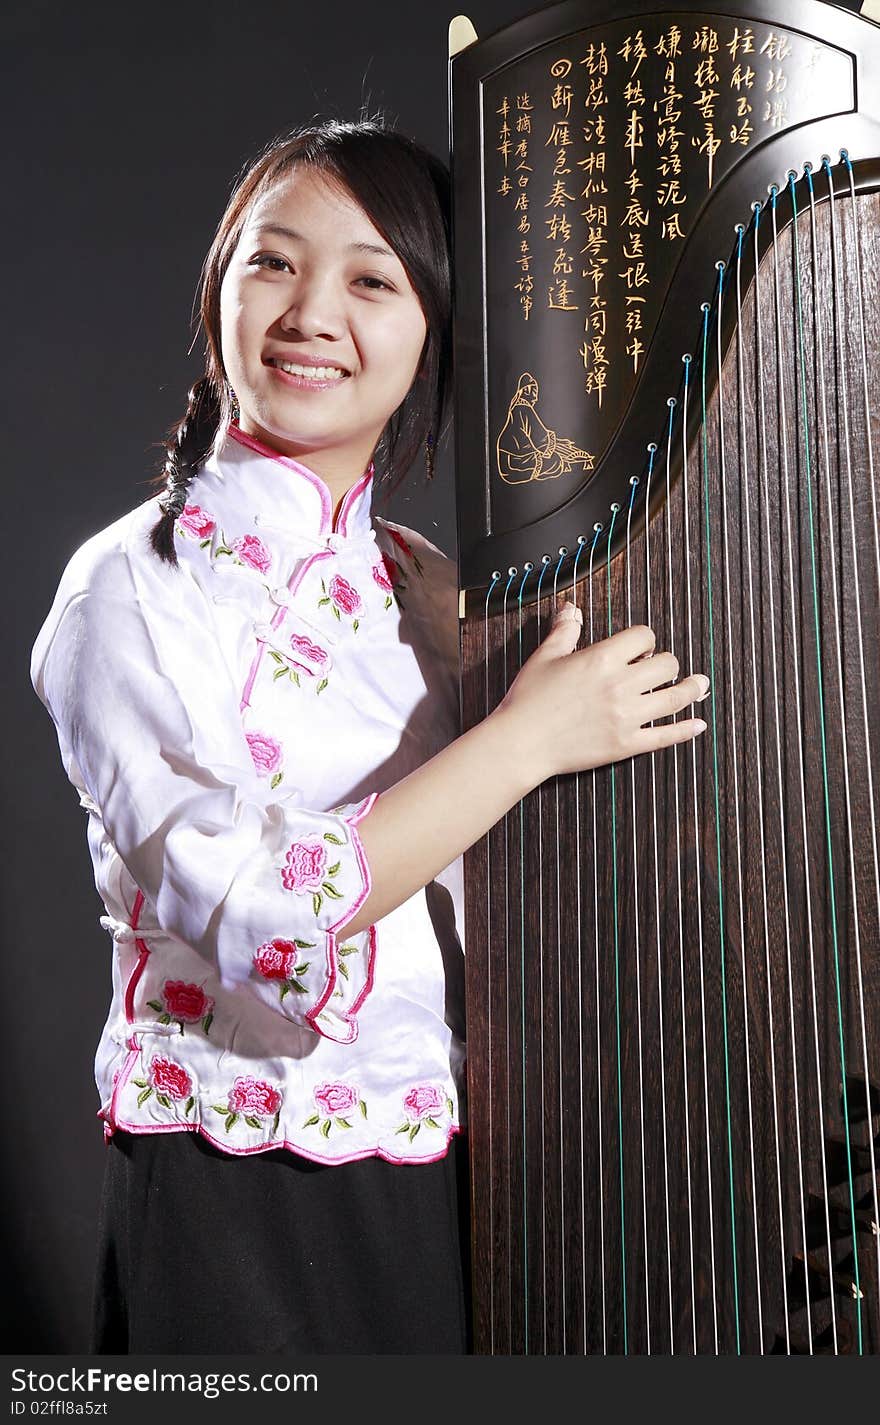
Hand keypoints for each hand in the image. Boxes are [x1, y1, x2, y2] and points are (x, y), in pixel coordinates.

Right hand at [493, 600, 708, 784]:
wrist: (521, 743)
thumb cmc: (528, 700)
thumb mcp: (545, 657)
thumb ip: (565, 631)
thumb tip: (571, 609)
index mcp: (601, 660)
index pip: (644, 637)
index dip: (646, 640)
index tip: (642, 648)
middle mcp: (619, 686)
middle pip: (666, 665)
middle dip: (667, 663)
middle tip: (663, 667)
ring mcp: (626, 717)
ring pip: (675, 698)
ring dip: (692, 689)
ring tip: (701, 684)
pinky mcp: (626, 744)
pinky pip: (666, 736)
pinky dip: (686, 730)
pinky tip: (698, 724)